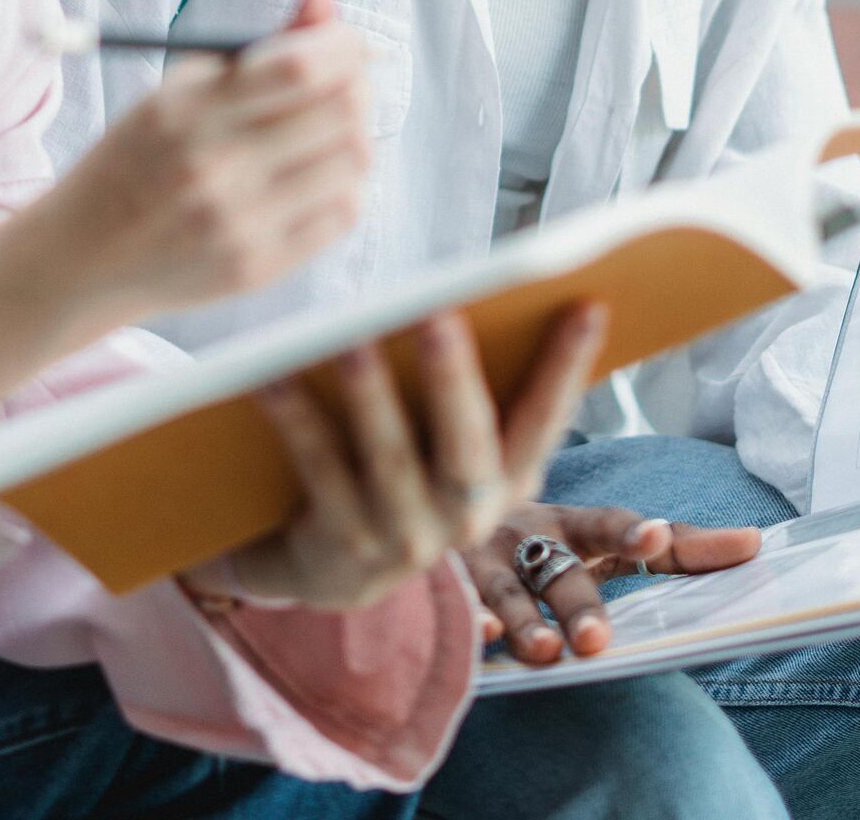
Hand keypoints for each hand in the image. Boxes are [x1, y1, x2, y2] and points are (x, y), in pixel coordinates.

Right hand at [45, 0, 371, 327]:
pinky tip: (315, 175)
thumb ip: (260, 46)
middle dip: (355, 84)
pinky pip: (342, 214)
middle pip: (339, 112)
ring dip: (353, 135)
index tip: (348, 40)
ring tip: (325, 131)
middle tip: (344, 82)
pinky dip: (343, 184)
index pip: (300, 67)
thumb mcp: (178, 89)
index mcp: (186, 110)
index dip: (342, 44)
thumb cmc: (139, 157)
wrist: (83, 255)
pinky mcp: (256, 267)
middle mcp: (212, 168)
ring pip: (353, 162)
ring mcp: (237, 223)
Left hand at [185, 303, 607, 613]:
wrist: (322, 567)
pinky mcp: (339, 549)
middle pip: (466, 449)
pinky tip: (273, 376)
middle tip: (440, 315)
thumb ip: (469, 384)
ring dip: (372, 399)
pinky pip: (318, 473)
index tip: (586, 303)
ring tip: (352, 341)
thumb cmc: (395, 468)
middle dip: (455, 380)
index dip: (569, 367)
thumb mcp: (447, 441)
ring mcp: (402, 540)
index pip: (546, 421)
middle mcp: (465, 521)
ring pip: (388, 463)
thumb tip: (481, 292)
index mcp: (506, 483)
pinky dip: (297, 421)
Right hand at [468, 502, 762, 664]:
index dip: (629, 532)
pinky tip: (476, 636)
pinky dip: (464, 619)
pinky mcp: (444, 583)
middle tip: (597, 639)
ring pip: (504, 591)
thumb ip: (677, 546)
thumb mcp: (602, 538)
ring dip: (522, 619)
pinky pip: (453, 605)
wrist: (448, 507)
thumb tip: (754, 543)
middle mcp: (523, 533)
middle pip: (556, 568)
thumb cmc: (546, 539)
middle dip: (576, 603)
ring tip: (544, 653)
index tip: (654, 536)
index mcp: (568, 522)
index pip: (605, 524)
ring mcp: (480, 559)